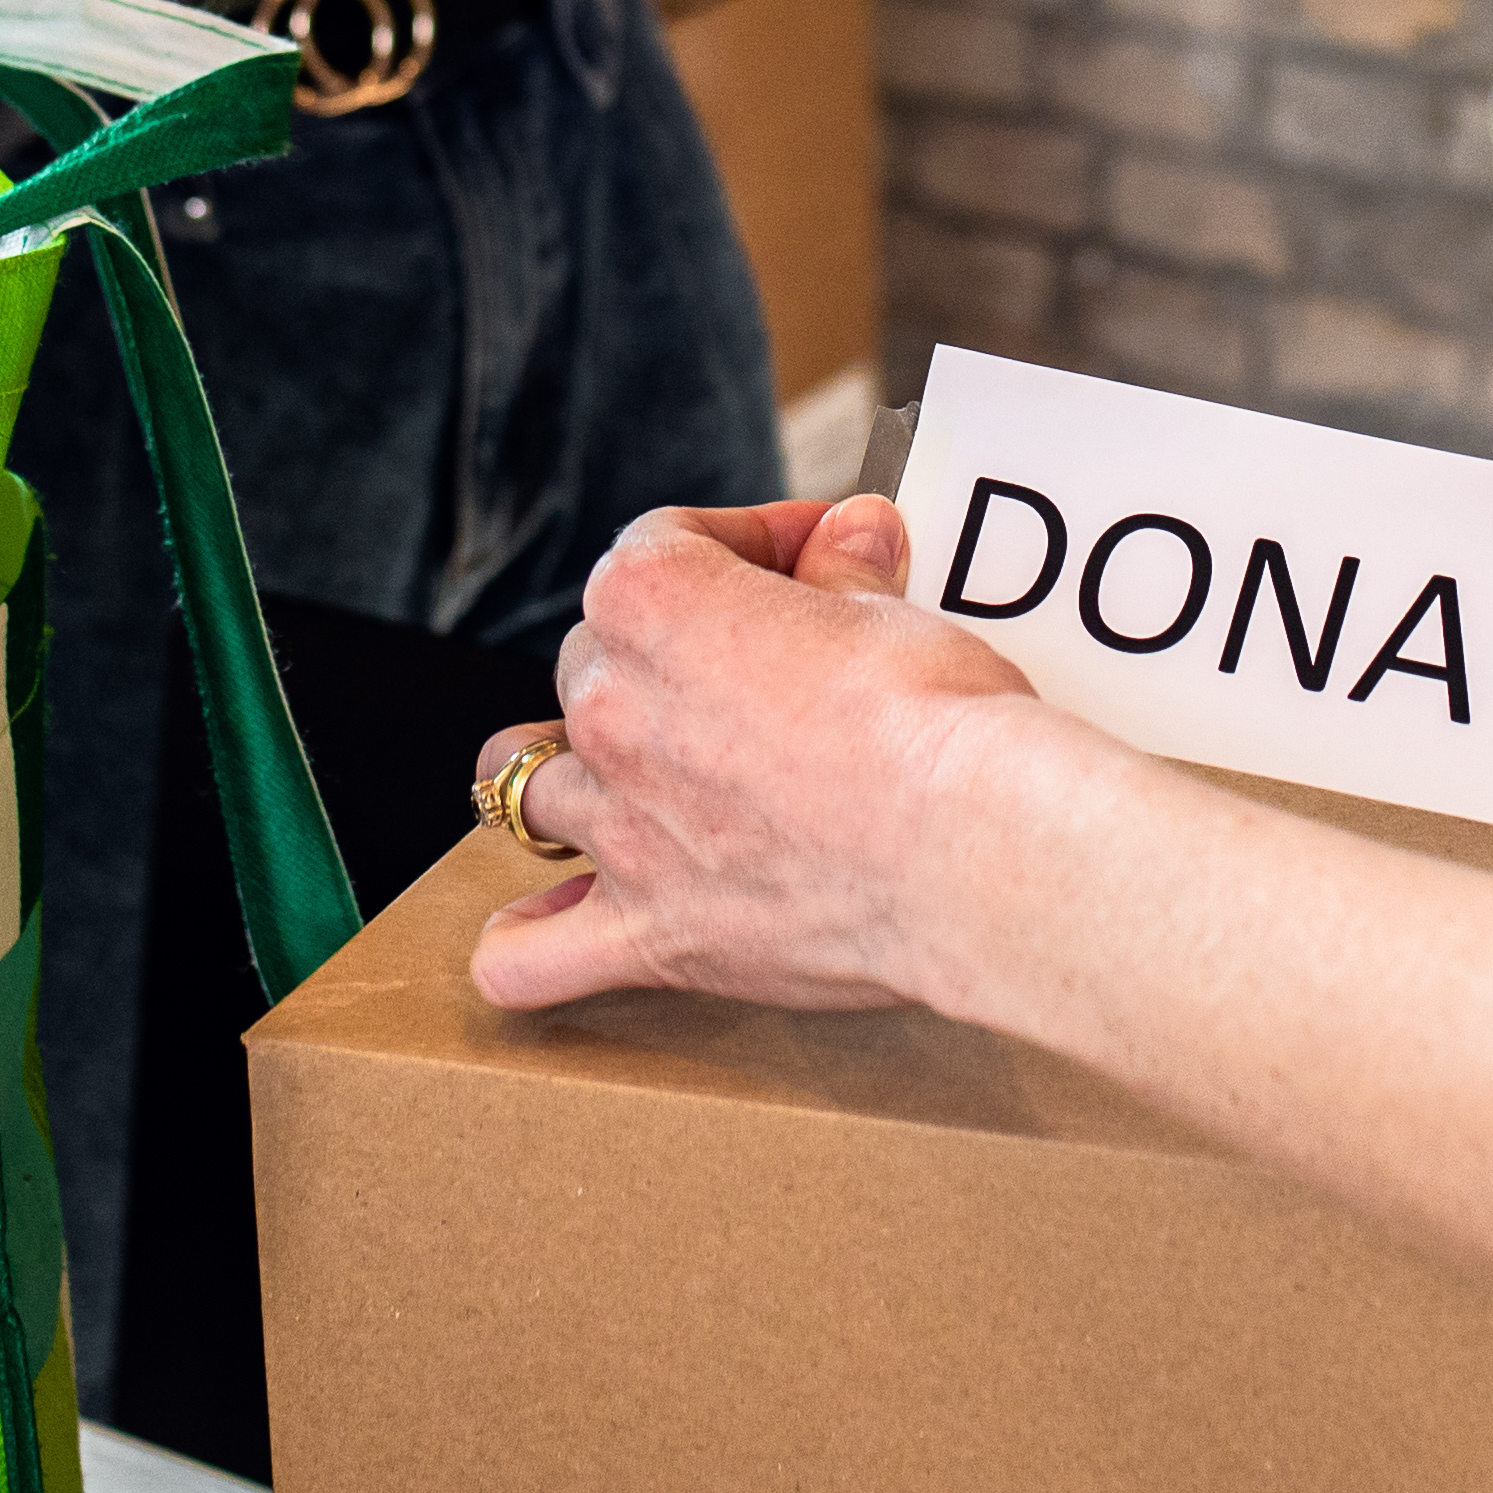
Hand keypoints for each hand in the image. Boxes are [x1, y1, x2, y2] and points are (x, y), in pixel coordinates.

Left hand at [465, 487, 1045, 1013]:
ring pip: (529, 783)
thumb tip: (849, 535)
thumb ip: (845, 573)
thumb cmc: (931, 720)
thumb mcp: (893, 610)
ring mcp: (618, 826)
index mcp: (654, 603)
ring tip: (636, 778)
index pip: (667, 542)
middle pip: (597, 660)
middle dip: (675, 655)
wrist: (967, 845)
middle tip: (775, 672)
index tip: (813, 558)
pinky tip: (544, 928)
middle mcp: (611, 710)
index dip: (749, 543)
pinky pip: (527, 957)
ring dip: (575, 773)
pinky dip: (524, 943)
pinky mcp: (649, 930)